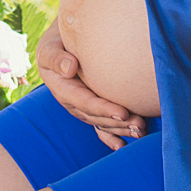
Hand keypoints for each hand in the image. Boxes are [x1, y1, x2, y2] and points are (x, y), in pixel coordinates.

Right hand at [36, 17, 145, 150]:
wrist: (58, 44)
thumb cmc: (55, 43)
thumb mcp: (49, 48)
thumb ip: (56, 57)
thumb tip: (69, 68)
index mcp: (63, 90)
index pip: (85, 102)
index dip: (104, 109)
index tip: (123, 113)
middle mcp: (72, 103)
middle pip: (97, 117)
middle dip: (118, 123)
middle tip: (140, 124)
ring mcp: (82, 107)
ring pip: (101, 122)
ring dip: (121, 129)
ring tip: (141, 131)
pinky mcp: (90, 107)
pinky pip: (99, 125)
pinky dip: (110, 137)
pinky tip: (122, 147)